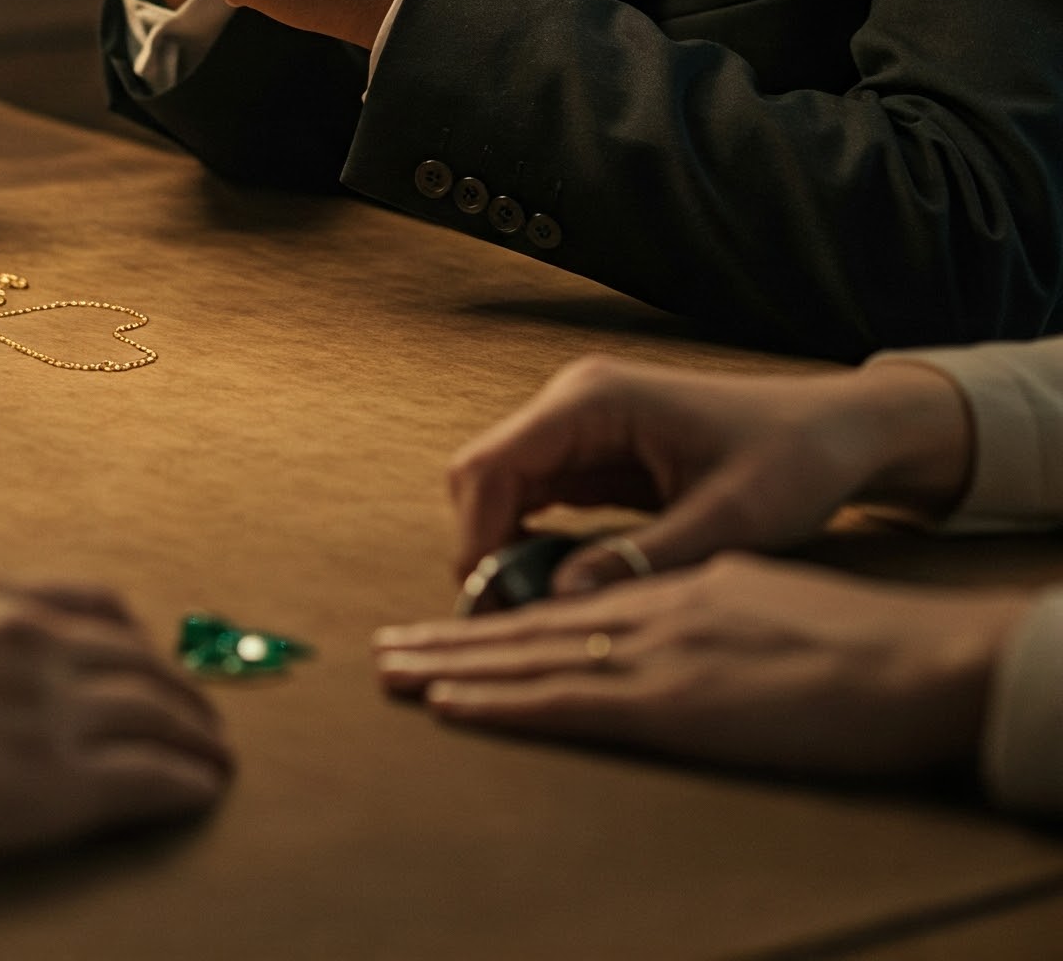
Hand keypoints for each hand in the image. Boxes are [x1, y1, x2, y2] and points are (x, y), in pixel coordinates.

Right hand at [0, 580, 231, 871]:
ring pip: (159, 713)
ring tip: (217, 757)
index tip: (150, 654)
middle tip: (200, 714)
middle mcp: (33, 640)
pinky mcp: (57, 785)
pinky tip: (204, 789)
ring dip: (198, 735)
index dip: (134, 636)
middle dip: (179, 687)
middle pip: (138, 659)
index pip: (92, 604)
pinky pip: (151, 776)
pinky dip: (189, 781)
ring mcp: (50, 709)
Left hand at [375, 554, 1030, 779]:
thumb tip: (652, 626)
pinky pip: (566, 701)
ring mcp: (653, 654)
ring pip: (529, 660)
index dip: (496, 622)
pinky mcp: (671, 701)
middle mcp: (647, 614)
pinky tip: (454, 705)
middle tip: (381, 653)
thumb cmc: (855, 639)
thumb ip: (692, 604)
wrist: (913, 658)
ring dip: (454, 671)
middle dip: (450, 643)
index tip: (440, 633)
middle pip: (527, 628)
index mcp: (670, 590)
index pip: (564, 605)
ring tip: (392, 676)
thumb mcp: (758, 598)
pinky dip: (503, 703)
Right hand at [445, 356, 976, 593]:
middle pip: (484, 473)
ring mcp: (580, 425)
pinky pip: (536, 497)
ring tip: (522, 613)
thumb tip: (562, 603)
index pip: (492, 464)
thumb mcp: (727, 520)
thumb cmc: (794, 460)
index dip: (476, 535)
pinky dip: (530, 541)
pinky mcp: (595, 452)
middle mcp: (574, 402)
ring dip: (502, 545)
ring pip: (503, 487)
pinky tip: (552, 588)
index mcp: (594, 400)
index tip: (487, 604)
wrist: (838, 432)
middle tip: (501, 619)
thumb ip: (641, 560)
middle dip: (482, 544)